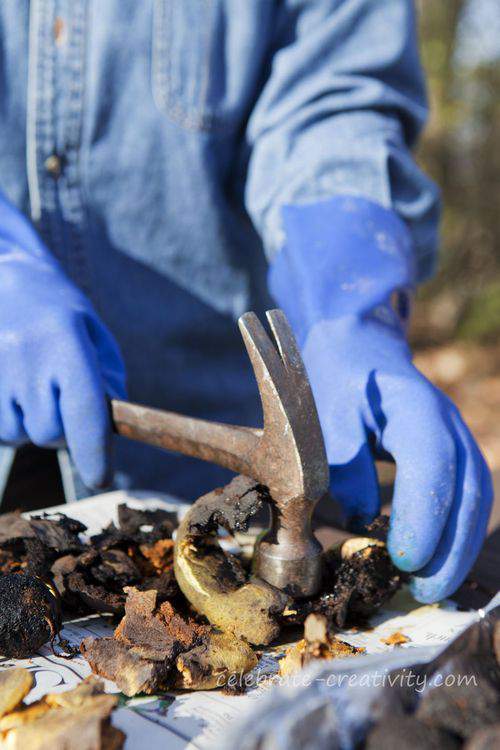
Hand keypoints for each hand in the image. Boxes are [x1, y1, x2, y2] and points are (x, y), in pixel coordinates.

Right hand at [0, 197, 125, 487]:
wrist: (5, 279)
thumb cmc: (60, 312)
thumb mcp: (95, 337)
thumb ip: (107, 383)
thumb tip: (109, 432)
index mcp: (66, 342)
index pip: (84, 411)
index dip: (94, 452)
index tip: (101, 477)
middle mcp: (26, 356)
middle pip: (51, 433)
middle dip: (64, 431)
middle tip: (64, 400)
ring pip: (20, 435)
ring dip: (33, 425)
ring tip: (34, 386)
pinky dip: (10, 421)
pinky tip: (14, 390)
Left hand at [269, 195, 492, 602]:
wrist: (359, 349)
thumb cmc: (339, 381)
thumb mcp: (327, 414)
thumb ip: (343, 463)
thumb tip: (360, 517)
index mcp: (413, 406)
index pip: (431, 463)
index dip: (424, 514)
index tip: (404, 560)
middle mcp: (447, 422)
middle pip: (469, 489)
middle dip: (451, 547)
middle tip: (422, 592)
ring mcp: (458, 436)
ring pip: (478, 498)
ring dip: (461, 547)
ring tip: (433, 589)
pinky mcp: (455, 453)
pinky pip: (470, 496)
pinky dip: (460, 532)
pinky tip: (439, 561)